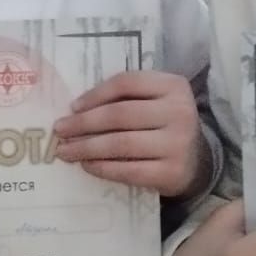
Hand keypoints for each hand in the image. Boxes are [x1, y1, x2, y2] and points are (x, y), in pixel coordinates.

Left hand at [53, 71, 208, 196]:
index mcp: (173, 86)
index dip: (95, 94)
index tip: (73, 107)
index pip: (127, 82)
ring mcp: (177, 144)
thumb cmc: (163, 125)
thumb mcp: (153, 101)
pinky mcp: (171, 173)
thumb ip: (125, 97)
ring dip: (86, 147)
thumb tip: (75, 109)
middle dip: (83, 123)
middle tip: (59, 130)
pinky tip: (87, 165)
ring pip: (121, 143)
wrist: (196, 162)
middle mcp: (180, 112)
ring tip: (65, 151)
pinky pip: (128, 170)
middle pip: (120, 114)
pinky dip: (102, 168)